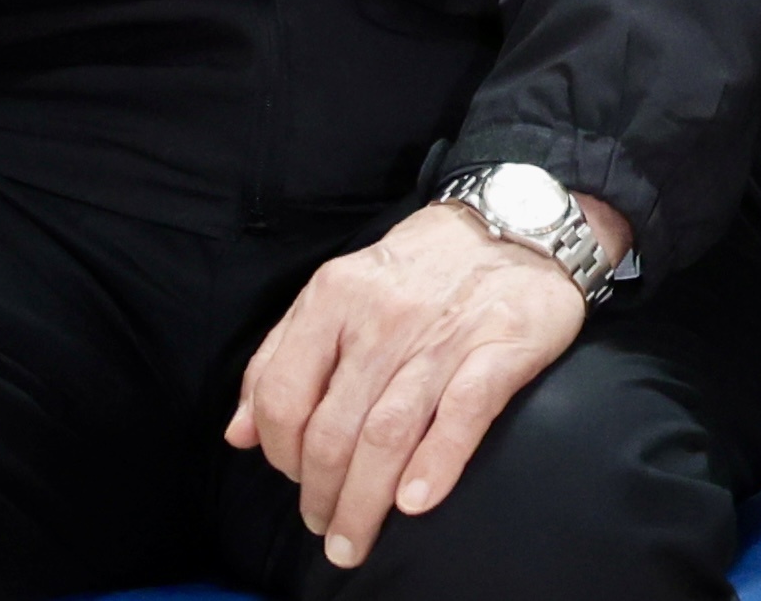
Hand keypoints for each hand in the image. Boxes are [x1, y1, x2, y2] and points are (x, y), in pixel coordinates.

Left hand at [227, 194, 614, 571]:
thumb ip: (282, 355)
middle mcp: (384, 314)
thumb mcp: (338, 291)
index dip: (280, 454)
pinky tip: (415, 503)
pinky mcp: (503, 344)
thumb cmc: (422, 267)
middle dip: (323, 496)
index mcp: (335, 295)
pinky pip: (463, 413)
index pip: (283, 395)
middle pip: (335, 428)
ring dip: (365, 501)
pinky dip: (436, 463)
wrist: (522, 222)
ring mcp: (444, 332)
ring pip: (388, 433)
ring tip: (355, 540)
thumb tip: (239, 434)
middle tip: (329, 533)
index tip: (295, 482)